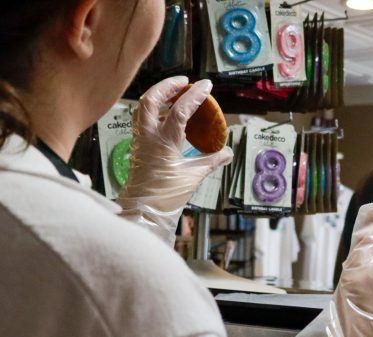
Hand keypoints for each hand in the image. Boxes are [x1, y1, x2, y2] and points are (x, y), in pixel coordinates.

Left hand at [118, 77, 231, 244]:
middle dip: (167, 86)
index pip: (179, 111)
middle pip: (150, 99)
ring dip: (158, 95)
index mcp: (162, 142)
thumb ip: (210, 161)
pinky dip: (154, 110)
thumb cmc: (165, 195)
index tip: (206, 85)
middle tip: (184, 82)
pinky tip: (167, 113)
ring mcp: (140, 139)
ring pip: (143, 107)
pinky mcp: (138, 145)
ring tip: (175, 92)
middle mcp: (147, 136)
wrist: (142, 209)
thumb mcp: (192, 178)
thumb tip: (227, 152)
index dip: (194, 95)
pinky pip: (143, 119)